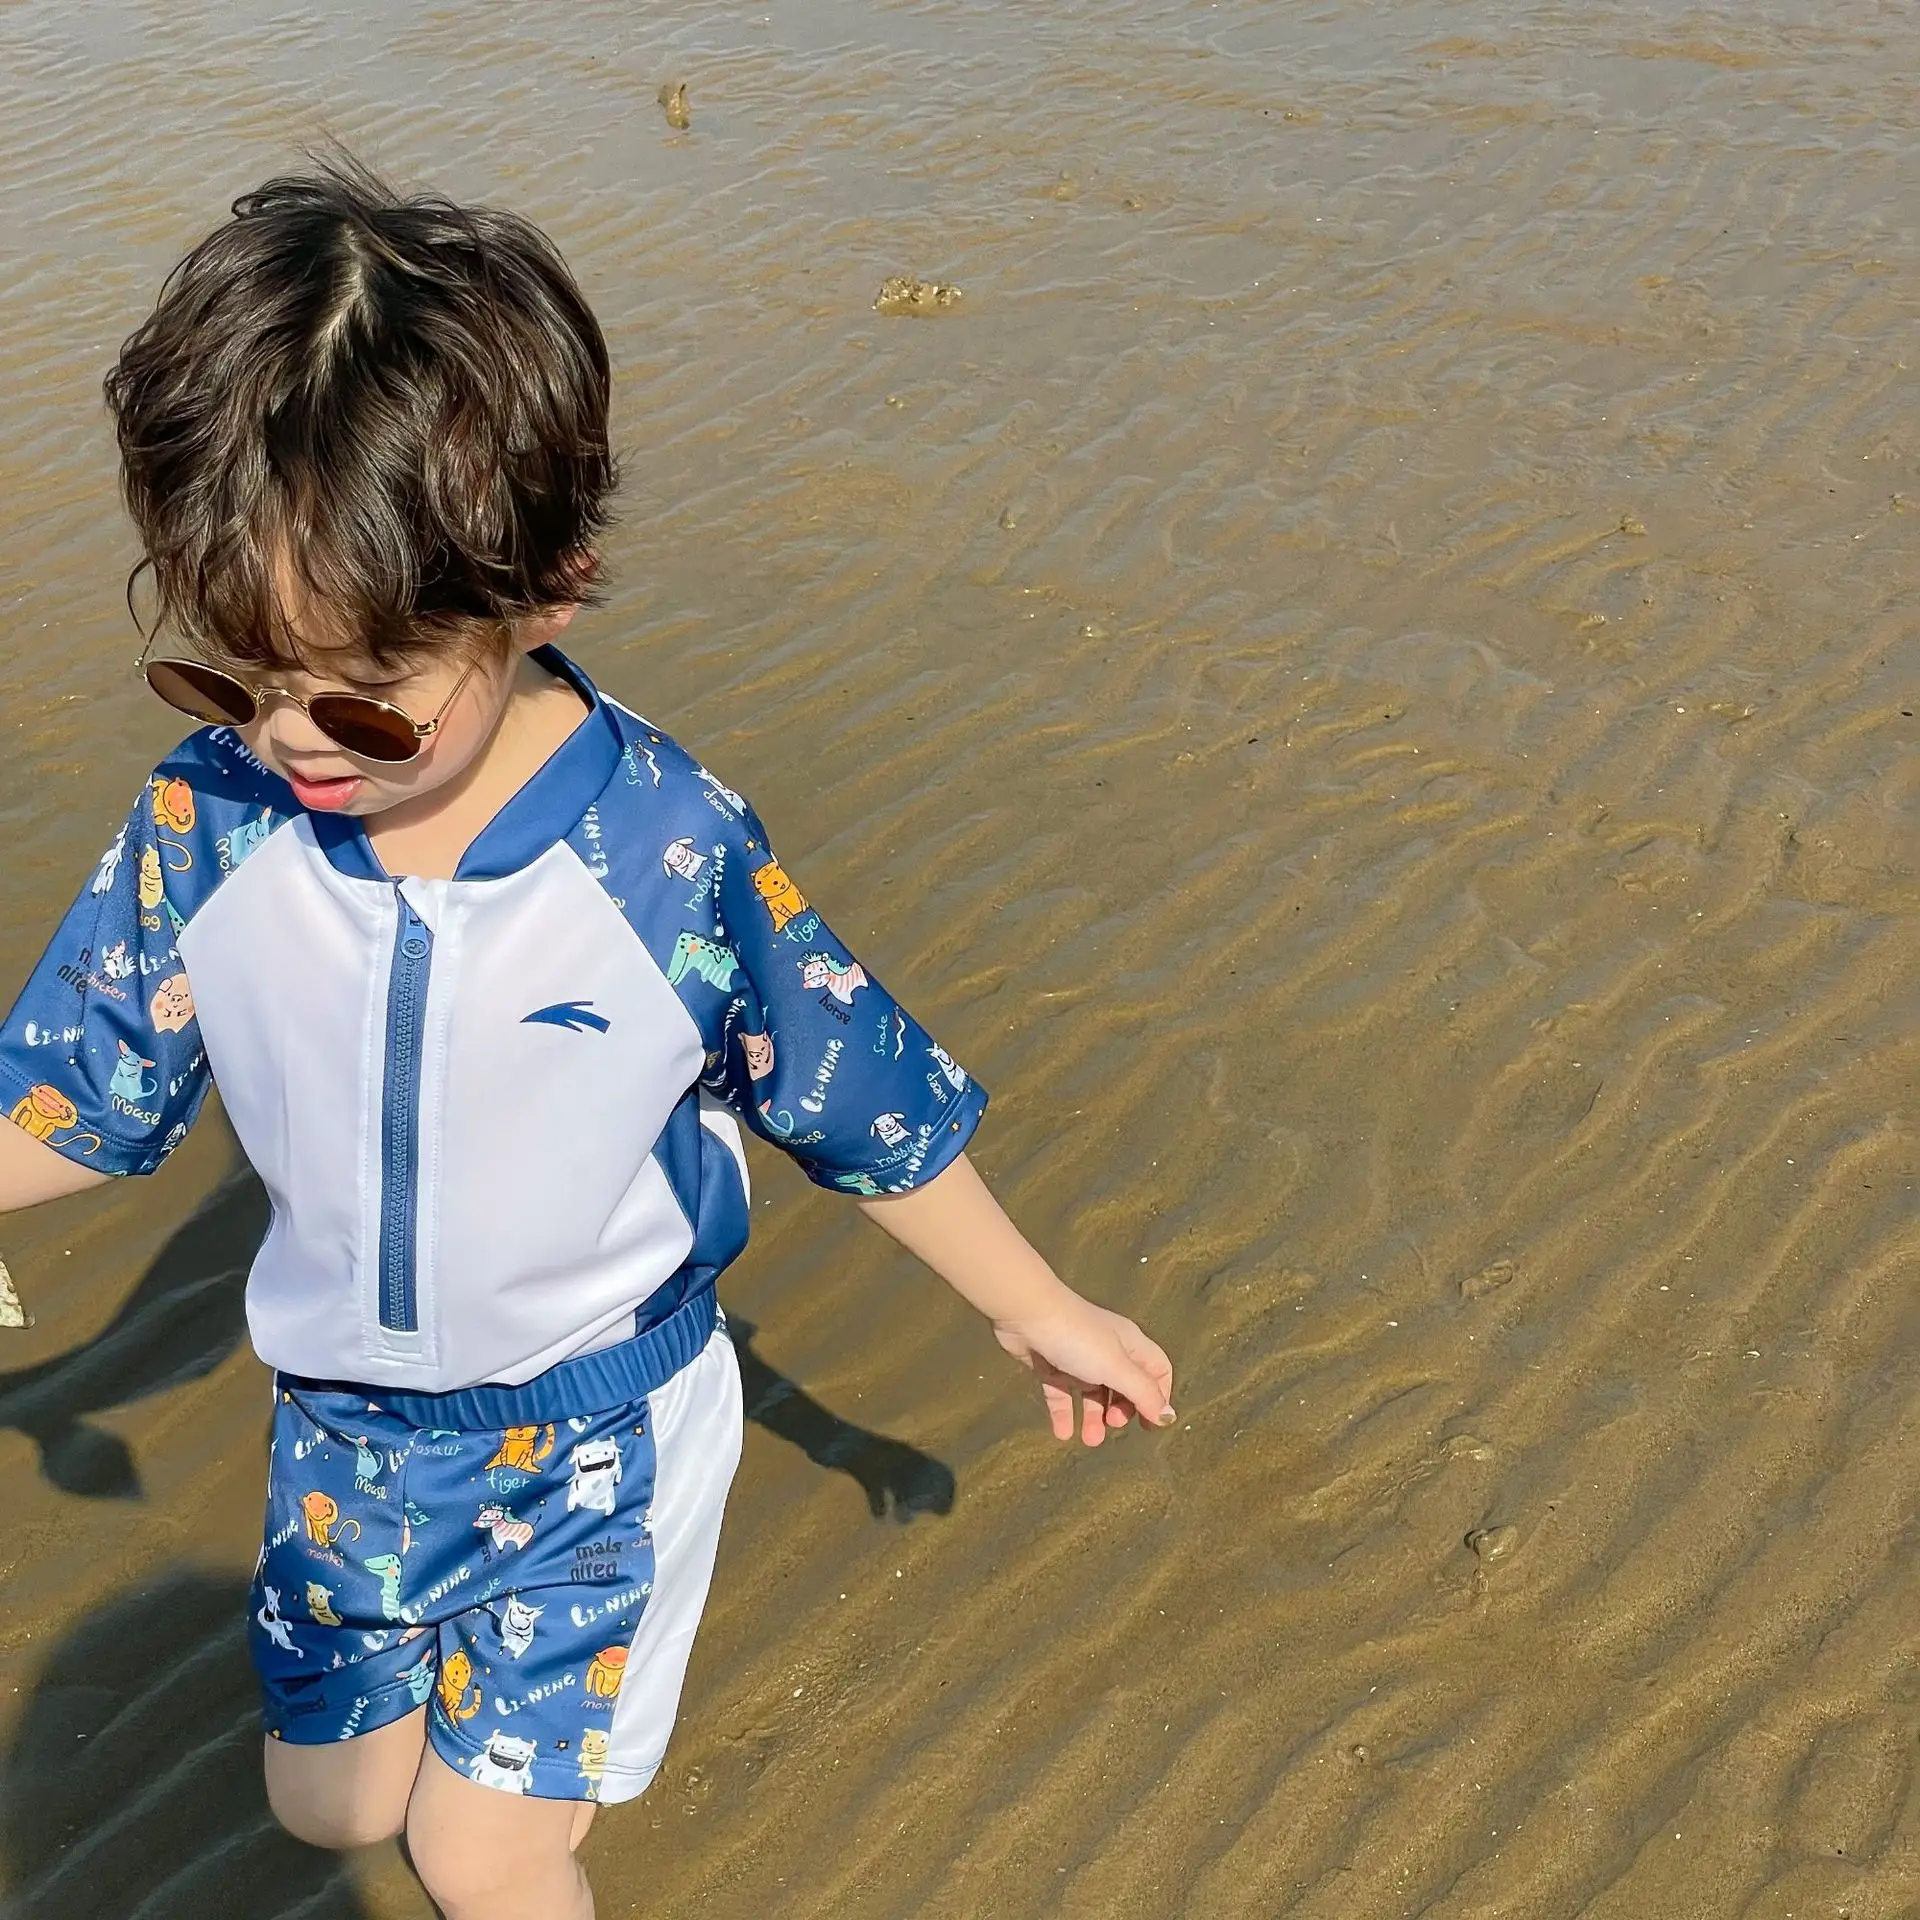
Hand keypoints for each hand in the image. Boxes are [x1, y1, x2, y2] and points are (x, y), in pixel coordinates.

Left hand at [993, 1297, 1175, 1445]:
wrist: (1026, 1315)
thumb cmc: (1079, 1339)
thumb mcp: (1117, 1368)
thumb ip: (1143, 1394)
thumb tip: (1168, 1416)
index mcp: (1130, 1345)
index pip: (1157, 1370)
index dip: (1158, 1397)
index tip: (1150, 1425)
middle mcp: (1107, 1350)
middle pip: (1125, 1385)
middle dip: (1122, 1409)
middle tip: (1112, 1424)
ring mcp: (1078, 1357)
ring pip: (1093, 1392)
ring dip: (1094, 1417)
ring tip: (1089, 1440)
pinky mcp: (1051, 1364)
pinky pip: (1062, 1394)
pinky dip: (1064, 1414)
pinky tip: (1062, 1434)